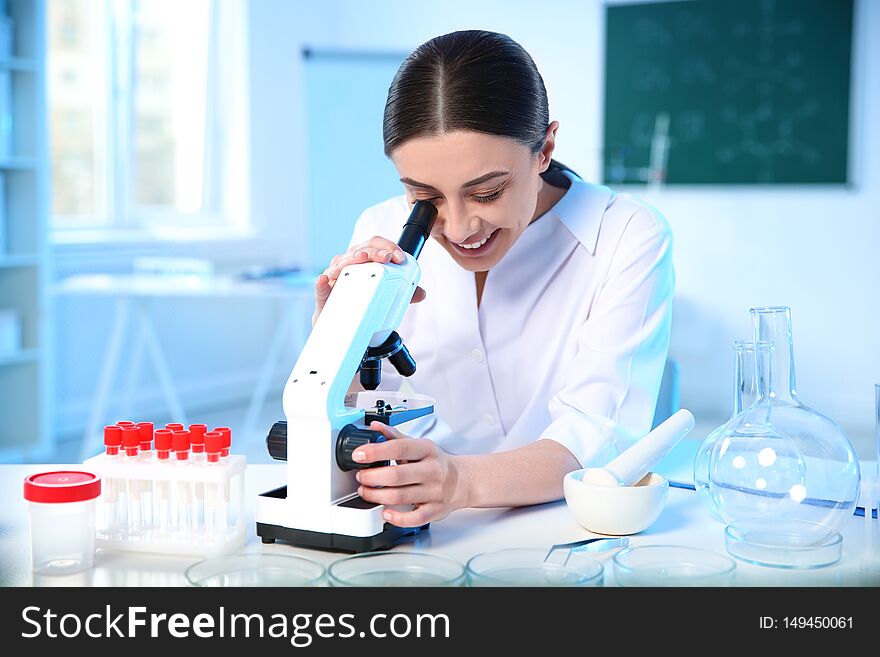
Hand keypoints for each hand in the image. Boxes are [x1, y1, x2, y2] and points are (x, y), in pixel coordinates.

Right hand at [313, 236, 427, 325]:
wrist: (342, 324)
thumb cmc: (362, 300)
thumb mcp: (385, 295)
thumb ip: (404, 293)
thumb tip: (421, 293)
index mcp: (362, 259)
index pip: (374, 244)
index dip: (387, 246)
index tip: (399, 257)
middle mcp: (347, 263)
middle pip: (360, 250)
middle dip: (375, 252)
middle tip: (386, 258)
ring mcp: (334, 277)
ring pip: (341, 263)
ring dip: (351, 260)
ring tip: (362, 259)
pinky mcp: (324, 294)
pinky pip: (321, 287)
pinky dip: (322, 283)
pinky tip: (324, 280)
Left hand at [352, 421, 467, 526]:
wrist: (462, 481)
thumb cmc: (435, 463)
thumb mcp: (419, 445)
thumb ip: (395, 437)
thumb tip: (375, 427)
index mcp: (427, 450)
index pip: (399, 448)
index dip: (376, 452)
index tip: (359, 455)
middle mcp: (432, 470)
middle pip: (397, 475)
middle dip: (372, 477)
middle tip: (360, 476)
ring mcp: (434, 492)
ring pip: (401, 497)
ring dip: (376, 496)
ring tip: (365, 491)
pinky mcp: (435, 510)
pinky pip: (415, 518)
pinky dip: (397, 518)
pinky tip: (385, 512)